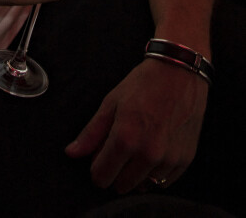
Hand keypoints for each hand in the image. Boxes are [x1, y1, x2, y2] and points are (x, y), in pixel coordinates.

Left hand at [65, 59, 207, 192]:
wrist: (179, 72)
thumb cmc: (143, 84)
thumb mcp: (110, 102)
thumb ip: (91, 133)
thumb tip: (71, 153)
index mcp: (125, 139)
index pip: (101, 177)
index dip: (96, 169)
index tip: (99, 157)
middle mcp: (148, 154)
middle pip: (121, 185)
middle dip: (115, 171)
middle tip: (119, 148)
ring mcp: (169, 159)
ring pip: (143, 185)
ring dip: (136, 173)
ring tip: (138, 147)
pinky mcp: (186, 160)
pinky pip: (164, 182)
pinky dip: (156, 172)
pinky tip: (154, 150)